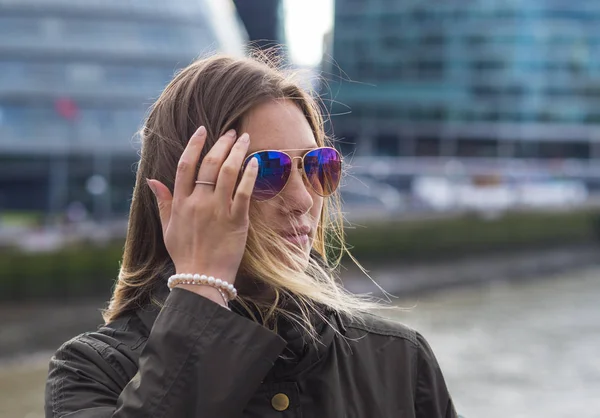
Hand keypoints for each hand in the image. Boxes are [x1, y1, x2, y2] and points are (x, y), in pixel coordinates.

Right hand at [146, 126, 257, 289]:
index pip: (186, 165)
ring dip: (237, 152)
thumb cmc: (185, 253)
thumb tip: (152, 179)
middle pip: (210, 164)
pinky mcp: (236, 221)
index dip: (194, 144)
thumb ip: (163, 201)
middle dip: (222, 143)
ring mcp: (217, 211)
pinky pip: (243, 192)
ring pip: (228, 173)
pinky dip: (249, 175)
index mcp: (181, 203)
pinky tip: (255, 161)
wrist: (201, 278)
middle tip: (231, 132)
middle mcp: (198, 203)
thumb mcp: (168, 227)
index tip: (203, 130)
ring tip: (245, 139)